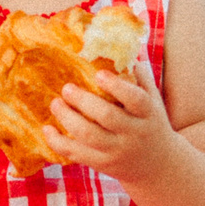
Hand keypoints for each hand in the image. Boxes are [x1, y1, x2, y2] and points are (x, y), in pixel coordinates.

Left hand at [42, 69, 177, 184]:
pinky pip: (77, 154)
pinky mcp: (102, 164)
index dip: (117, 87)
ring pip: (89, 136)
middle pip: (108, 117)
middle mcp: (134, 133)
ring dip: (68, 119)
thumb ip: (138, 74)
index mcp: (148, 114)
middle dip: (84, 101)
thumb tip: (121, 41)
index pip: (135, 100)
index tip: (99, 74)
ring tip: (55, 103)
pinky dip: (58, 142)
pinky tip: (47, 129)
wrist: (157, 165)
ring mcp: (117, 151)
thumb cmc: (149, 121)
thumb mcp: (152, 99)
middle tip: (67, 88)